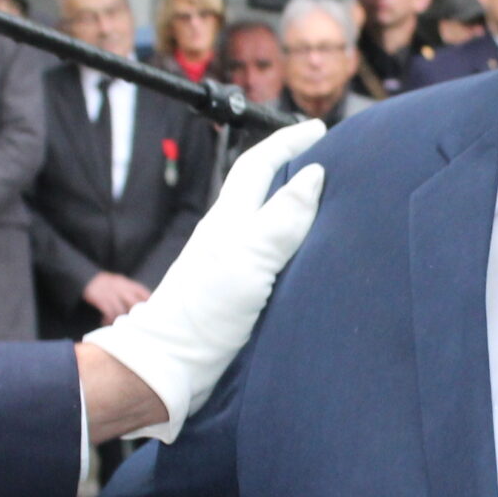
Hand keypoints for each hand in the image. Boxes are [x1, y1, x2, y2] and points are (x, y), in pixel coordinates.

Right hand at [81, 271, 154, 325]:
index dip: (149, 303)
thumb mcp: (121, 283)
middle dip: (135, 315)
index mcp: (127, 283)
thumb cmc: (107, 284)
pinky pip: (108, 312)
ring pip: (121, 310)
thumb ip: (131, 291)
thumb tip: (144, 304)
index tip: (151, 313)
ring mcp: (111, 293)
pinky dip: (108, 319)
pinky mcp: (101, 299)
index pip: (143, 292)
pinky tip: (105, 322)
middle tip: (135, 324)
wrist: (87, 278)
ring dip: (120, 320)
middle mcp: (121, 287)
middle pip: (134, 303)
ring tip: (117, 325)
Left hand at [86, 120, 326, 443]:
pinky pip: (268, 253)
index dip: (288, 143)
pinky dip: (290, 242)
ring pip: (265, 220)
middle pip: (262, 188)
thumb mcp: (247, 261)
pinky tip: (305, 256)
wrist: (169, 366)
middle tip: (328, 158)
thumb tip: (313, 175)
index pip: (259, 165)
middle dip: (292, 167)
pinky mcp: (234, 292)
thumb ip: (280, 219)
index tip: (318, 130)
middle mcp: (228, 236)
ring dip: (292, 204)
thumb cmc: (202, 314)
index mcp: (229, 219)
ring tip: (326, 201)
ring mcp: (229, 264)